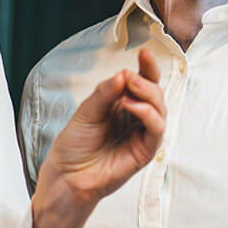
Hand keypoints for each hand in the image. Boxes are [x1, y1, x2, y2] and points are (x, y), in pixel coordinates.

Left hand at [31, 50, 166, 227]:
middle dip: (147, 80)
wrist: (66, 175)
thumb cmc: (74, 145)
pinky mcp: (145, 152)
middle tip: (130, 77)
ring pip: (161, 109)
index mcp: (123, 105)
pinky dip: (148, 114)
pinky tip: (132, 106)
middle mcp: (136, 118)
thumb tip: (124, 74)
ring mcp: (142, 135)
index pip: (143, 82)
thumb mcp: (86, 112)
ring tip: (130, 88)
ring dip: (148, 94)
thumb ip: (105, 93)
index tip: (144, 53)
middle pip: (156, 93)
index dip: (147, 67)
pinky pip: (156, 129)